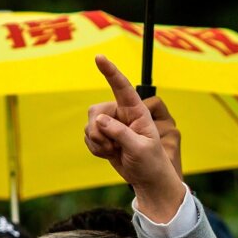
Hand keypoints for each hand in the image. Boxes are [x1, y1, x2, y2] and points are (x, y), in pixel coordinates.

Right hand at [86, 55, 184, 219]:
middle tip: (111, 146)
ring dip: (97, 143)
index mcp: (136, 111)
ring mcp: (111, 124)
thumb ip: (121, 132)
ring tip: (114, 151)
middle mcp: (122, 114)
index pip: (122, 87)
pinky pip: (87, 137)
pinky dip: (95, 149)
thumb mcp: (140, 148)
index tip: (99, 58)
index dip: (111, 71)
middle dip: (97, 130)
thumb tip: (100, 120)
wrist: (147, 179)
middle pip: (96, 110)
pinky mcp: (102, 136)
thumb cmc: (150, 162)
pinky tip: (109, 154)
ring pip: (89, 126)